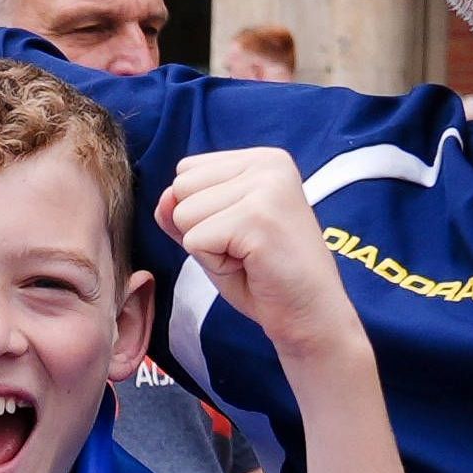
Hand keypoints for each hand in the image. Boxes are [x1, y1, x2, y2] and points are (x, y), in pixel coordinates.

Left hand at [160, 145, 356, 360]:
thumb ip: (183, 211)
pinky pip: (195, 240)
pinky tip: (251, 266)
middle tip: (244, 248)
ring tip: (248, 256)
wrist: (309, 313)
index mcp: (262, 159)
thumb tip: (163, 198)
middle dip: (200, 229)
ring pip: (183, 214)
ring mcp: (266, 187)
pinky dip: (214, 264)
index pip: (186, 171)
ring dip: (208, 248)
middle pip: (180, 189)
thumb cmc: (264, 275)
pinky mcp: (258, 218)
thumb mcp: (215, 233)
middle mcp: (268, 164)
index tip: (242, 233)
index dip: (201, 213)